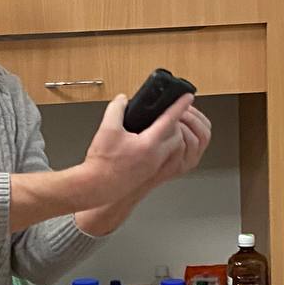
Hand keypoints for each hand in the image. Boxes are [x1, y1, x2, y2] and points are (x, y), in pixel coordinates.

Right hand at [73, 104, 211, 236]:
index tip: (187, 97)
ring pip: (172, 147)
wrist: (96, 187)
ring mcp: (153, 166)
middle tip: (169, 113)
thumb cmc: (102, 163)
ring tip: (160, 127)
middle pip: (177, 135)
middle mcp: (155, 156)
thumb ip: (116, 109)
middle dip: (176, 123)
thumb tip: (122, 100)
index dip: (179, 106)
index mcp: (149, 144)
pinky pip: (164, 157)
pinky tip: (149, 143)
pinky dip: (163, 146)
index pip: (170, 120)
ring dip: (170, 136)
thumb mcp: (107, 129)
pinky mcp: (148, 173)